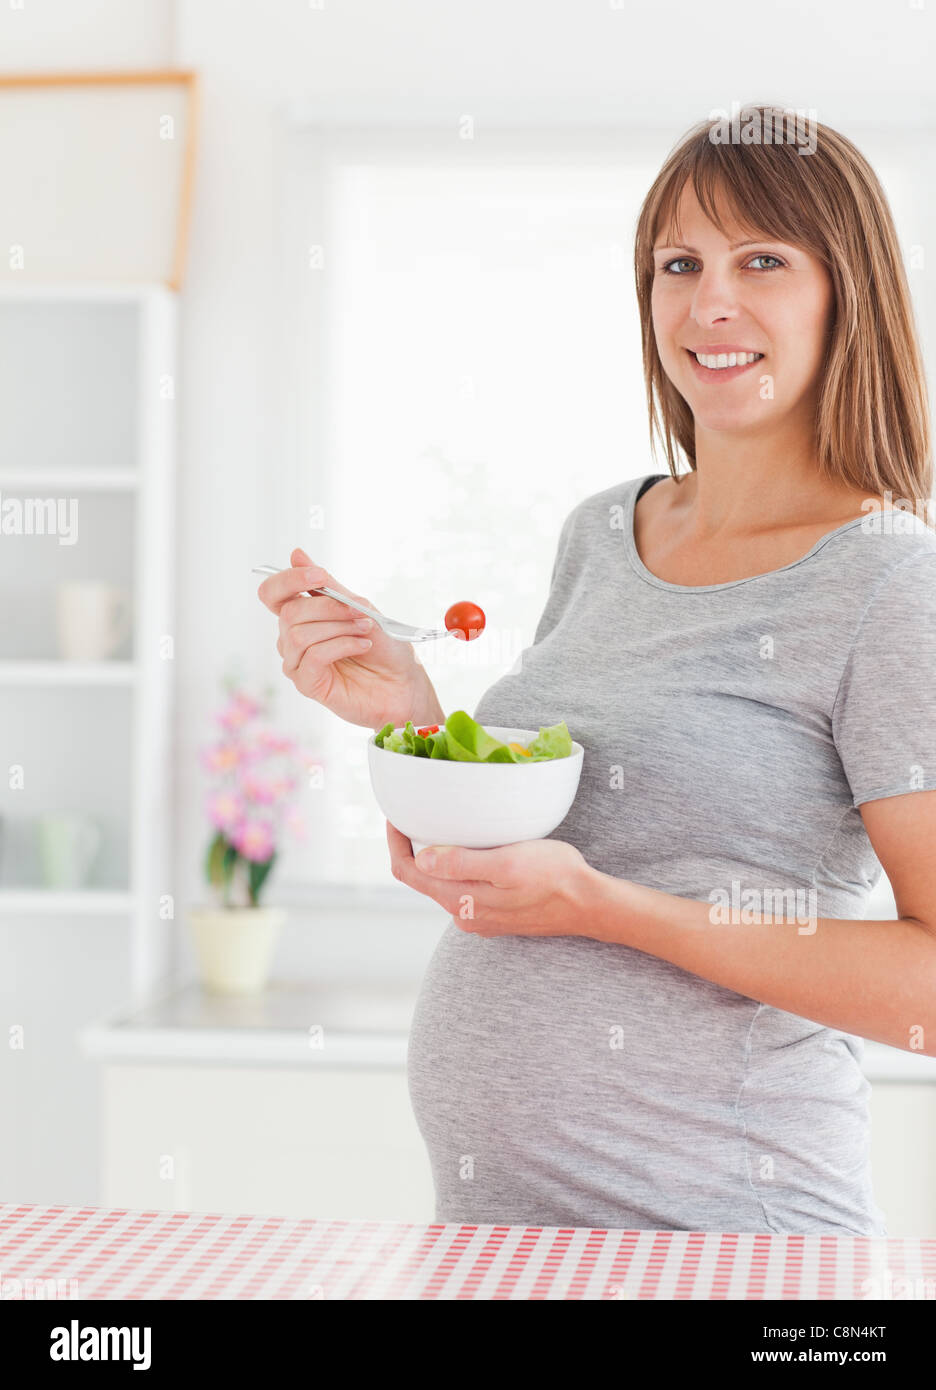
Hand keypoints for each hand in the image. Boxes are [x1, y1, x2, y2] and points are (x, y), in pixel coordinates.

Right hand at [257, 547, 434, 729]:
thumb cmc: (383, 646)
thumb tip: (296, 554)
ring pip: (300, 634)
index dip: (289, 580)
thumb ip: (327, 586)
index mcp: (301, 616)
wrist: (404, 682)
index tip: (320, 575)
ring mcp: (298, 663)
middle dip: (329, 607)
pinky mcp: (307, 685)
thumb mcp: (358, 607)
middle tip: (361, 612)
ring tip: (365, 630)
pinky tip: (363, 645)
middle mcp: (292, 639)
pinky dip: (342, 645)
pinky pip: (313, 656)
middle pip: (290, 612)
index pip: (273, 594)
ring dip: (340, 627)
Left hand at [386, 820, 598, 937]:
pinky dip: (460, 867)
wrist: (589, 904)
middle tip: (417, 814)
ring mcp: (479, 916)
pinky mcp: (495, 914)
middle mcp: (463, 914)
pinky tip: (474, 849)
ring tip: (444, 826)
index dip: (396, 842)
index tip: (396, 815)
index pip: (408, 872)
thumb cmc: (553, 876)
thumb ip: (461, 864)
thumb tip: (420, 860)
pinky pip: (465, 888)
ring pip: (445, 883)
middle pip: (423, 878)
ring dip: (439, 857)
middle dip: (415, 847)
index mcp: (460, 900)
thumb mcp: (506, 863)